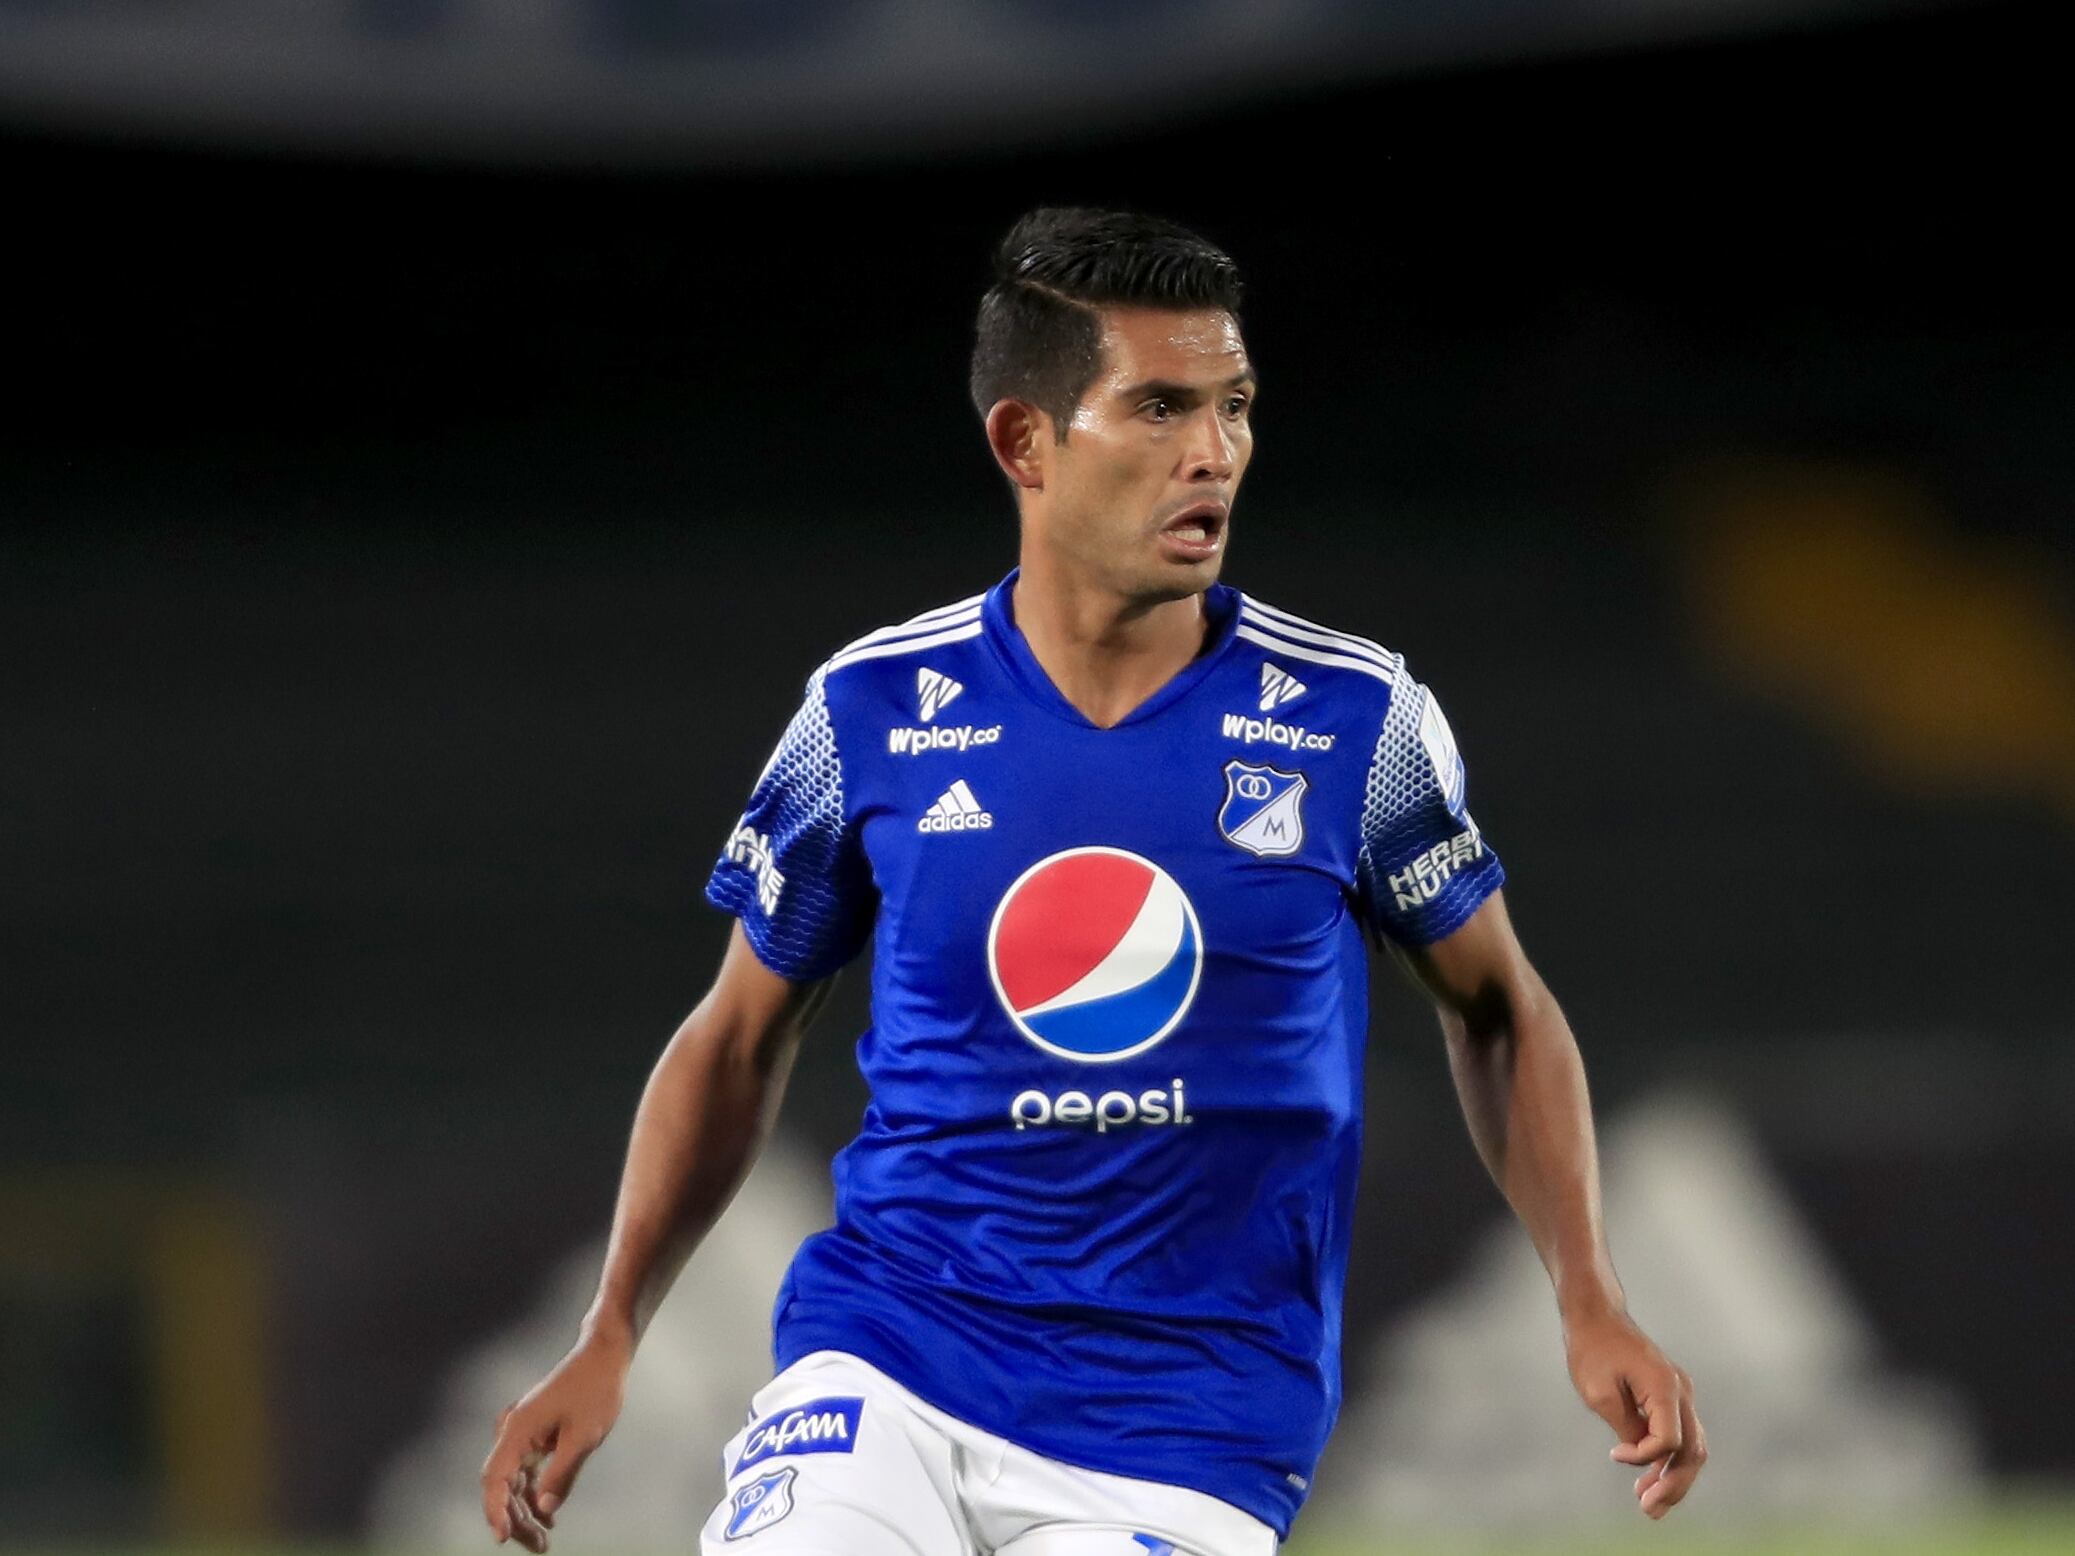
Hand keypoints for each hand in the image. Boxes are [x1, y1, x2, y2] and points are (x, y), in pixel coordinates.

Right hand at [480, 1329, 632, 1550]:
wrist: (604, 1356)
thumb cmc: (596, 1390)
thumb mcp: (584, 1437)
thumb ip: (562, 1473)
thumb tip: (543, 1508)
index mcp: (517, 1430)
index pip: (495, 1480)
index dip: (496, 1512)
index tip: (502, 1538)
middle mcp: (513, 1432)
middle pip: (502, 1485)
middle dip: (516, 1519)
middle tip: (538, 1547)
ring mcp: (522, 1433)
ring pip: (514, 1481)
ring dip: (525, 1510)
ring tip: (542, 1541)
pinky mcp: (534, 1434)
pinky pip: (526, 1471)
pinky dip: (534, 1493)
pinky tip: (547, 1516)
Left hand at [1563, 1306, 1707, 1519]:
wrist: (1596, 1317)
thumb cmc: (1592, 1350)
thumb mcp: (1599, 1392)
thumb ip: (1626, 1427)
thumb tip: (1643, 1455)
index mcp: (1665, 1387)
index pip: (1669, 1440)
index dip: (1644, 1457)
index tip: (1615, 1456)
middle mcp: (1682, 1391)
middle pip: (1692, 1450)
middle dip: (1674, 1485)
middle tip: (1649, 1511)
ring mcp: (1680, 1393)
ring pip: (1691, 1447)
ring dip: (1674, 1477)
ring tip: (1650, 1505)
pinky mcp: (1671, 1396)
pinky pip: (1679, 1434)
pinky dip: (1668, 1460)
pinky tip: (1649, 1480)